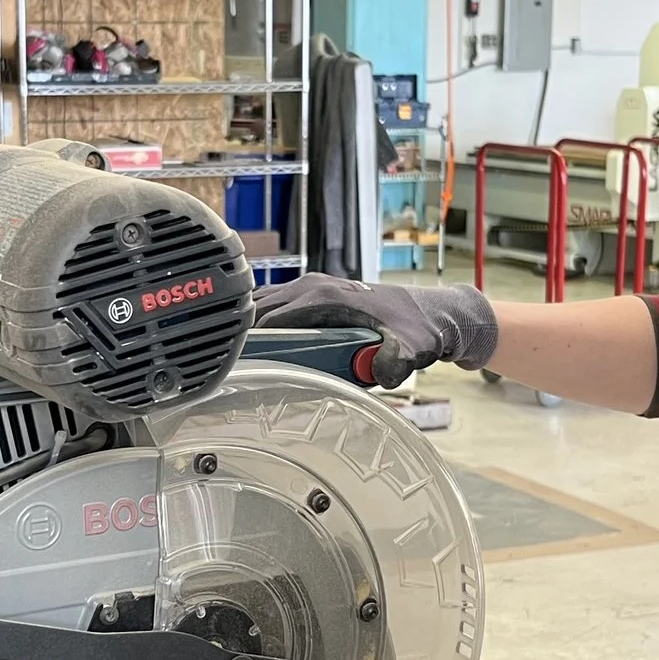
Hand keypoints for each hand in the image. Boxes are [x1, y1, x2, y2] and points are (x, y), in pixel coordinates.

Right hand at [252, 274, 497, 386]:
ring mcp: (312, 286)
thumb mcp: (411, 349)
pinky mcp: (315, 293)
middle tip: (227, 370)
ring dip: (249, 329)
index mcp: (325, 296)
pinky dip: (263, 322)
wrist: (431, 313)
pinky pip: (276, 305)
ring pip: (264, 306)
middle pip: (259, 311)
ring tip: (236, 361)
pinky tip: (258, 347)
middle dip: (241, 337)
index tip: (231, 366)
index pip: (270, 319)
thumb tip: (378, 373)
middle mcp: (313, 286)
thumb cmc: (417, 330)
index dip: (247, 342)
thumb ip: (395, 363)